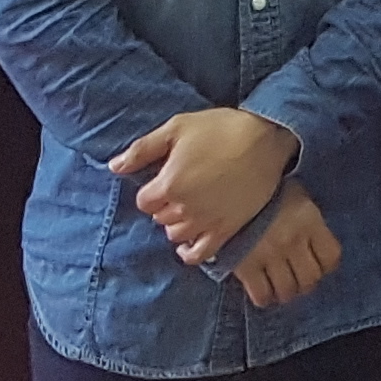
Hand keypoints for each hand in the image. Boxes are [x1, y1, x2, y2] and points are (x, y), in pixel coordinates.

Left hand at [110, 107, 298, 265]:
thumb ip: (142, 149)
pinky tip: (190, 243)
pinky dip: (190, 252)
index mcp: (167, 185)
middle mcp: (183, 209)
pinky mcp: (226, 230)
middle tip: (182, 188)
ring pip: (176, 234)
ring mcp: (205, 222)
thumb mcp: (178, 127)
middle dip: (166, 204)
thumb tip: (113, 167)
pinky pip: (200, 254)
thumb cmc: (221, 128)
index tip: (166, 178)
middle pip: (160, 218)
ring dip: (178, 223)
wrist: (266, 137)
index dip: (153, 189)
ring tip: (190, 207)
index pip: (144, 201)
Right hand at [227, 182, 342, 309]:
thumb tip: (314, 243)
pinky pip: (261, 295)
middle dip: (306, 282)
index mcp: (309, 221)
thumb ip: (308, 221)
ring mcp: (270, 255)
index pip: (331, 256)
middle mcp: (293, 240)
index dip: (326, 265)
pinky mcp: (246, 267)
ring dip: (286, 292)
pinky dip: (265, 297)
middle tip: (297, 278)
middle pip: (310, 279)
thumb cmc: (268, 193)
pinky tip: (264, 290)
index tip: (318, 264)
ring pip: (287, 291)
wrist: (229, 191)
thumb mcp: (297, 196)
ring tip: (281, 286)